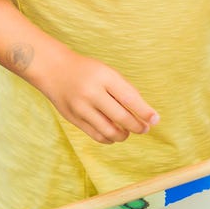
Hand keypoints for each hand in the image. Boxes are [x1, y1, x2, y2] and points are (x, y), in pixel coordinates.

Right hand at [36, 52, 158, 143]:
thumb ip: (125, 91)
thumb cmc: (88, 72)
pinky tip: (114, 134)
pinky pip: (96, 135)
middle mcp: (91, 92)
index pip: (130, 98)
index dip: (144, 112)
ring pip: (109, 131)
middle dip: (137, 127)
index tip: (155, 120)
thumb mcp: (108, 73)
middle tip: (144, 128)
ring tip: (128, 132)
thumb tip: (144, 114)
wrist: (53, 69)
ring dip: (123, 135)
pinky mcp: (73, 118)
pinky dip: (109, 138)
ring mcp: (80, 107)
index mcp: (104, 77)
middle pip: (121, 118)